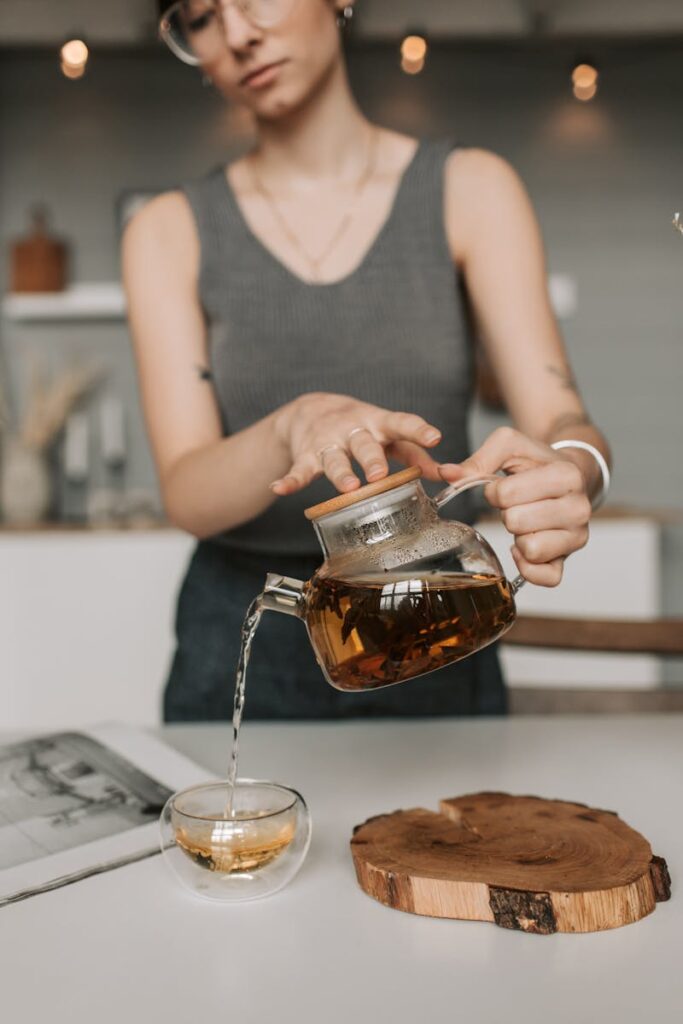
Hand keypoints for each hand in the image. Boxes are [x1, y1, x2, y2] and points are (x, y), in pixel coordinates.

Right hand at [270, 392, 443, 495]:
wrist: (312, 409)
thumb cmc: (363, 428)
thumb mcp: (389, 437)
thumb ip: (416, 456)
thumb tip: (449, 476)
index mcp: (379, 423)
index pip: (401, 424)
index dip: (419, 430)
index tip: (435, 437)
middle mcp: (354, 430)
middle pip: (365, 445)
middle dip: (372, 460)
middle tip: (379, 475)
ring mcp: (328, 442)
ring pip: (334, 459)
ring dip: (339, 473)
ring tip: (346, 487)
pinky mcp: (306, 455)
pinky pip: (298, 470)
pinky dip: (289, 480)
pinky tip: (280, 489)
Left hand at [439, 427, 590, 586]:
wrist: (571, 477)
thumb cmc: (538, 462)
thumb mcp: (511, 446)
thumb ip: (479, 459)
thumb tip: (446, 474)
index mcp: (567, 475)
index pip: (506, 494)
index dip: (496, 490)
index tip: (508, 485)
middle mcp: (579, 508)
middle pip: (515, 522)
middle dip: (507, 512)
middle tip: (519, 504)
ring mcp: (576, 537)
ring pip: (529, 549)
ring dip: (518, 536)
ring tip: (526, 521)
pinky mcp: (569, 559)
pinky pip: (545, 577)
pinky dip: (528, 566)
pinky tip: (524, 546)